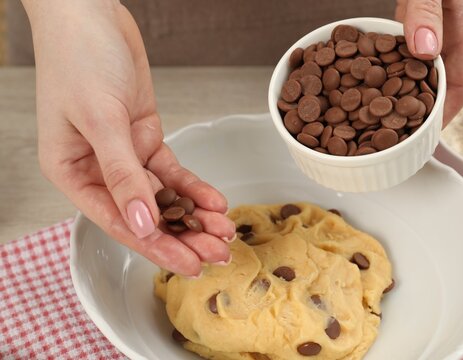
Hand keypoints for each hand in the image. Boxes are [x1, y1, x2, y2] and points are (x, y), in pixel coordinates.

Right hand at [23, 0, 234, 276]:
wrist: (92, 15)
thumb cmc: (79, 59)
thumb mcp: (100, 119)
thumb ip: (122, 174)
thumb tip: (141, 224)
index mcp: (73, 173)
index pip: (118, 222)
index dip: (156, 246)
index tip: (189, 265)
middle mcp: (98, 171)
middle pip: (145, 216)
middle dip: (183, 236)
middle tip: (218, 253)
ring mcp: (124, 157)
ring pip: (163, 198)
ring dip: (195, 215)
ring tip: (224, 231)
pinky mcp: (145, 139)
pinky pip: (173, 172)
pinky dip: (195, 186)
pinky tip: (216, 201)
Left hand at [395, 0, 462, 125]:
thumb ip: (427, 13)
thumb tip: (424, 51)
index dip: (446, 113)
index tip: (427, 134)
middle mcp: (449, 32)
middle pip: (439, 84)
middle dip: (422, 109)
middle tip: (399, 132)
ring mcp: (430, 27)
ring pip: (419, 70)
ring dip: (403, 91)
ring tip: (383, 115)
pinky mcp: (412, 20)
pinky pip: (402, 52)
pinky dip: (388, 68)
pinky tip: (370, 81)